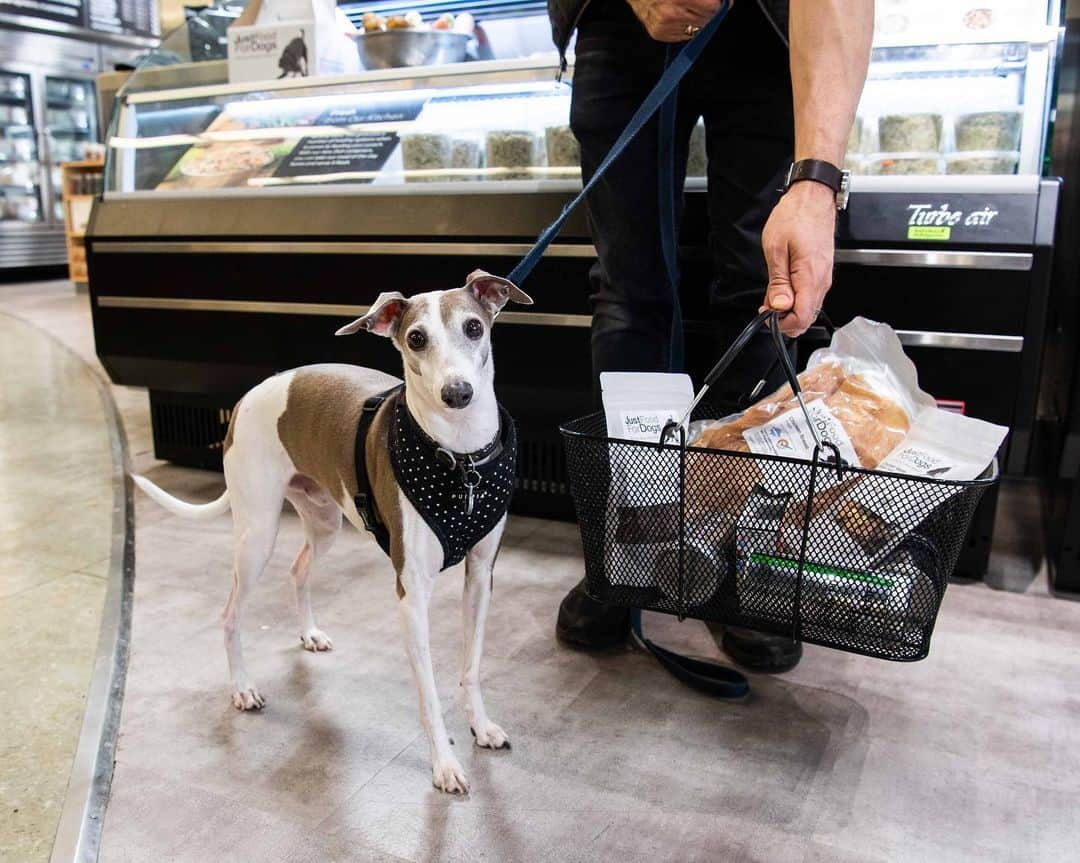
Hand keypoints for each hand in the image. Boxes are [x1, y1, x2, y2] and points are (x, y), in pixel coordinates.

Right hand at [625, 0, 725, 42]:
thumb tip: (726, 3)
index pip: (712, 7)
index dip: (717, 3)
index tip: (717, 1)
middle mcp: (670, 14)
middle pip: (706, 20)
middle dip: (708, 11)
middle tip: (700, 3)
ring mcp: (663, 27)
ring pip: (696, 30)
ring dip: (696, 19)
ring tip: (686, 8)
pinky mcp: (658, 34)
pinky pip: (683, 35)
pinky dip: (685, 26)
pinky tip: (679, 15)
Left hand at [760, 180, 836, 336]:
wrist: (812, 198)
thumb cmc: (794, 217)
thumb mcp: (776, 249)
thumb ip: (778, 282)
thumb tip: (779, 307)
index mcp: (810, 276)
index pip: (801, 317)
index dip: (781, 323)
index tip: (766, 315)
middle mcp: (822, 280)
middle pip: (807, 317)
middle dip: (784, 320)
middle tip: (766, 307)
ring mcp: (824, 277)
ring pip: (809, 309)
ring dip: (790, 310)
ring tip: (771, 296)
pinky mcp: (822, 273)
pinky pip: (811, 296)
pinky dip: (796, 299)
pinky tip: (782, 289)